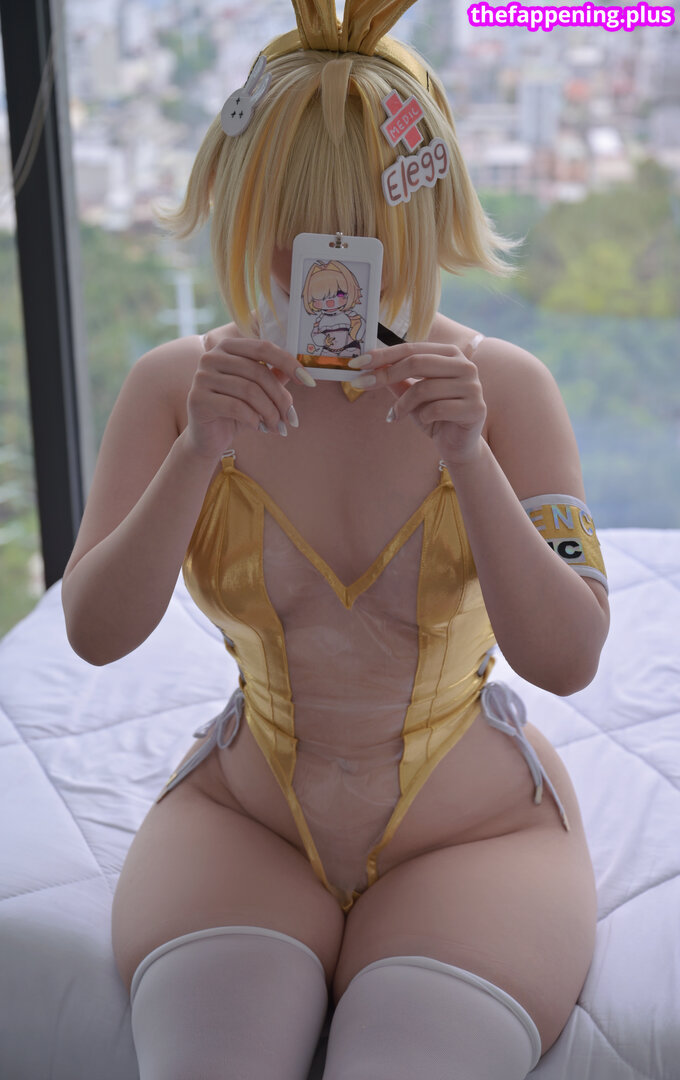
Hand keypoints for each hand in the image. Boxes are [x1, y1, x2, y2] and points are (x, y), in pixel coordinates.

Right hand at [185, 337, 310, 461]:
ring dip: (270, 412)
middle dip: (280, 398)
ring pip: (249, 391)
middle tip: (291, 418)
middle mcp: (211, 357)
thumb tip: (301, 370)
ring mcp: (202, 377)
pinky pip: (236, 407)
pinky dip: (253, 420)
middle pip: (258, 372)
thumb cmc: (235, 411)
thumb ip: (275, 376)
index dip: (289, 363)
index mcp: (227, 347)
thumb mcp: (258, 391)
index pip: (263, 348)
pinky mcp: (197, 399)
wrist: (207, 438)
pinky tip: (258, 428)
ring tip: (277, 427)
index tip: (309, 382)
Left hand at [350, 340, 486, 463]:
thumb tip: (369, 365)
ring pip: (424, 388)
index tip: (357, 362)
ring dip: (403, 404)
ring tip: (396, 415)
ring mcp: (472, 386)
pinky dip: (422, 417)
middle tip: (362, 384)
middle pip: (417, 362)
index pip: (412, 347)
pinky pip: (436, 409)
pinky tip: (424, 422)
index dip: (383, 354)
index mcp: (449, 354)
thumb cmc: (435, 416)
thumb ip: (396, 378)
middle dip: (386, 374)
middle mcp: (464, 365)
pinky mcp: (475, 409)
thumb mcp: (411, 394)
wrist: (458, 445)